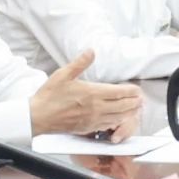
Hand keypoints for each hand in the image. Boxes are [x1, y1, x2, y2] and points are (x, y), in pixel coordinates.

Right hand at [27, 53, 144, 137]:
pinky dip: (118, 123)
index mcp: (92, 93)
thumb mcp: (63, 74)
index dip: (131, 91)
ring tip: (136, 109)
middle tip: (141, 99)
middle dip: (134, 102)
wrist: (38, 117)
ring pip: (118, 118)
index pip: (119, 92)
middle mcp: (96, 108)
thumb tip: (91, 51)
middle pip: (123, 106)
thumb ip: (80, 62)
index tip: (137, 89)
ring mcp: (93, 120)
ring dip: (129, 113)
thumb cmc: (49, 96)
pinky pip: (108, 126)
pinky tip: (119, 120)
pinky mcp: (88, 128)